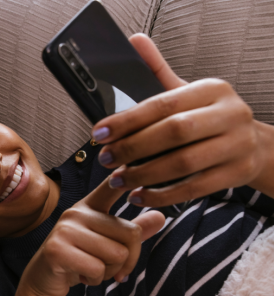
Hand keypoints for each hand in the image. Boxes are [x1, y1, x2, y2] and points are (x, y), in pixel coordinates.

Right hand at [15, 177, 163, 295]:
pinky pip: (97, 269)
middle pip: (131, 235)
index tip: (132, 160)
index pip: (110, 187)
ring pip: (116, 255)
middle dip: (125, 261)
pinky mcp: (57, 249)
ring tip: (90, 268)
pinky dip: (94, 280)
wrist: (44, 280)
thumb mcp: (106, 244)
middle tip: (104, 266)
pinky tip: (79, 275)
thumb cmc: (78, 259)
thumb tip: (161, 217)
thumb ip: (131, 232)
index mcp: (89, 206)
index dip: (124, 176)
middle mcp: (77, 212)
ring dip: (108, 272)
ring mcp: (65, 229)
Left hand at [91, 33, 272, 206]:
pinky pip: (194, 188)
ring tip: (118, 179)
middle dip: (133, 147)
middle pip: (174, 132)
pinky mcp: (236, 173)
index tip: (99, 132)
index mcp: (212, 90)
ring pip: (184, 163)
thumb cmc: (208, 117)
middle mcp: (229, 114)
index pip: (163, 103)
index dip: (127, 120)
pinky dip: (162, 195)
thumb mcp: (186, 92)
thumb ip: (157, 70)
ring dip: (144, 175)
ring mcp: (237, 146)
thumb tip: (133, 41)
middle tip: (105, 158)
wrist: (253, 145)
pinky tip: (138, 196)